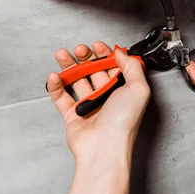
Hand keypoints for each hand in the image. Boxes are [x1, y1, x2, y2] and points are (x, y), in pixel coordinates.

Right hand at [46, 42, 150, 164]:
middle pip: (93, 71)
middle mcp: (107, 97)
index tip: (98, 45)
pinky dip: (56, 85)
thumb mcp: (139, 89)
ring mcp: (89, 105)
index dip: (105, 54)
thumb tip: (121, 53)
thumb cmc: (123, 122)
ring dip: (69, 66)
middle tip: (80, 49)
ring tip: (63, 55)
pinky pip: (61, 97)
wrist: (105, 147)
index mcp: (124, 91)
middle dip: (86, 57)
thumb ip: (132, 66)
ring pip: (76, 80)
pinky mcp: (73, 115)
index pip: (113, 67)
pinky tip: (55, 75)